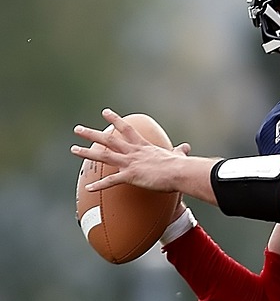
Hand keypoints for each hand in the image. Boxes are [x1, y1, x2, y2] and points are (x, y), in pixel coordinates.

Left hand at [72, 109, 217, 205]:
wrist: (179, 172)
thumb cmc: (180, 166)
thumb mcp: (178, 155)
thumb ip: (179, 151)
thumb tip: (186, 147)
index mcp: (143, 146)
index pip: (126, 129)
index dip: (114, 120)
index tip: (104, 113)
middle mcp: (133, 152)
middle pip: (108, 140)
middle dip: (91, 134)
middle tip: (78, 129)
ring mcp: (130, 163)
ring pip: (104, 155)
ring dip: (87, 152)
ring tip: (73, 149)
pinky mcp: (130, 176)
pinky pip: (111, 181)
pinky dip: (99, 185)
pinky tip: (88, 188)